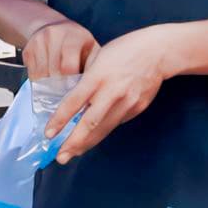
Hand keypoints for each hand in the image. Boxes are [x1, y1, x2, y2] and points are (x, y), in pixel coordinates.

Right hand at [18, 17, 99, 84]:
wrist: (56, 27)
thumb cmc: (78, 44)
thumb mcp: (91, 50)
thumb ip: (92, 67)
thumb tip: (91, 89)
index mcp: (74, 37)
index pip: (68, 66)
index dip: (70, 81)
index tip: (74, 88)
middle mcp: (54, 35)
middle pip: (53, 71)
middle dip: (60, 84)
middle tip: (65, 88)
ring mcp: (38, 41)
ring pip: (40, 74)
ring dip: (48, 83)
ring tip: (57, 80)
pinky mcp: (28, 48)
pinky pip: (31, 73)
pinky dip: (39, 79)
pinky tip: (47, 73)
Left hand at [54, 24, 183, 160]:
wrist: (158, 52)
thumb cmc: (124, 50)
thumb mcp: (98, 58)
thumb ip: (87, 80)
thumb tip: (74, 103)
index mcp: (97, 76)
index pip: (74, 102)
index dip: (59, 120)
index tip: (49, 134)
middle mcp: (111, 92)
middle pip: (89, 123)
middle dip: (73, 143)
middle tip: (60, 157)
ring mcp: (127, 103)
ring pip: (103, 129)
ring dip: (86, 143)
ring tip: (72, 153)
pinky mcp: (137, 108)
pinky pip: (116, 123)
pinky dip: (102, 131)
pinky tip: (92, 138)